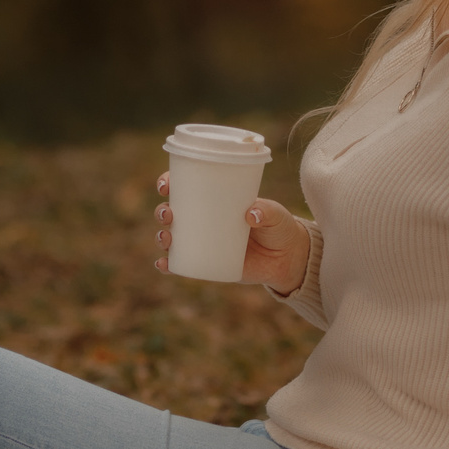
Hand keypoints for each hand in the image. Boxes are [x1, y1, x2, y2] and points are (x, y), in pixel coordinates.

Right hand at [153, 172, 311, 290]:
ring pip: (172, 238)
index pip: (186, 188)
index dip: (169, 184)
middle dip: (162, 212)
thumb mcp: (276, 215)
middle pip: (172, 213)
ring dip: (162, 237)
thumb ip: (267, 211)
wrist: (287, 258)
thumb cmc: (279, 228)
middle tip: (168, 214)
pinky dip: (168, 265)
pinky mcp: (207, 263)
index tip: (166, 185)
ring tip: (166, 238)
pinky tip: (163, 264)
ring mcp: (204, 243)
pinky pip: (181, 265)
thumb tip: (251, 215)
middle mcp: (204, 221)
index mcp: (216, 201)